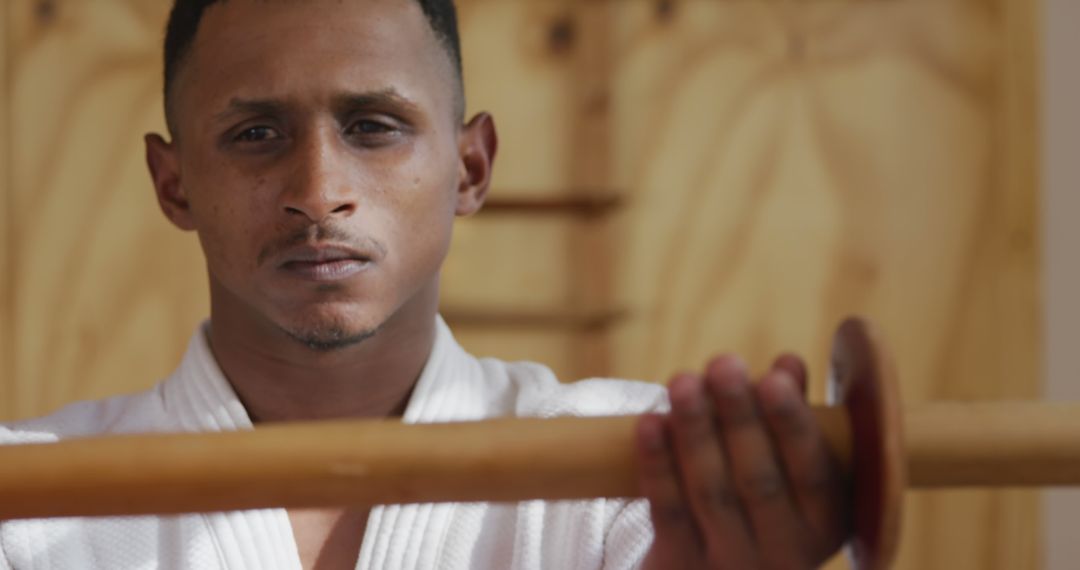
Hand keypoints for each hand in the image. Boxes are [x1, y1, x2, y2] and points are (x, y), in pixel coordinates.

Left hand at [635, 355, 849, 568]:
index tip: (773, 378)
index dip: (792, 424)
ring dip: (695, 430)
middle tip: (723, 364)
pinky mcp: (682, 566)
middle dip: (738, 416)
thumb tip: (789, 366)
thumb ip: (791, 416)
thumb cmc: (762, 500)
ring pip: (711, 492)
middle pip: (758, 480)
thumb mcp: (789, 467)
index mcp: (827, 523)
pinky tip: (649, 422)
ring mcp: (732, 564)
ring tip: (683, 381)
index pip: (813, 472)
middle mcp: (785, 552)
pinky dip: (658, 464)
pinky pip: (668, 512)